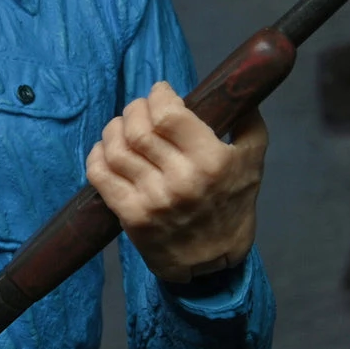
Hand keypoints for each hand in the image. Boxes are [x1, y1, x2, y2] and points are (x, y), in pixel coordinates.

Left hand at [85, 81, 267, 283]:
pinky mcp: (131, 216)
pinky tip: (106, 150)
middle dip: (135, 109)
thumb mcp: (252, 163)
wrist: (213, 261)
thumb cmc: (233, 205)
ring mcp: (152, 200)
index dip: (158, 96)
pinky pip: (99, 175)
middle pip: (138, 129)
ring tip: (122, 127)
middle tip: (140, 109)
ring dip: (113, 129)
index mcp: (212, 162)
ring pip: (115, 149)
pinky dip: (96, 155)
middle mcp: (180, 181)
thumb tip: (234, 86)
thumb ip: (247, 122)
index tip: (160, 93)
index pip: (168, 114)